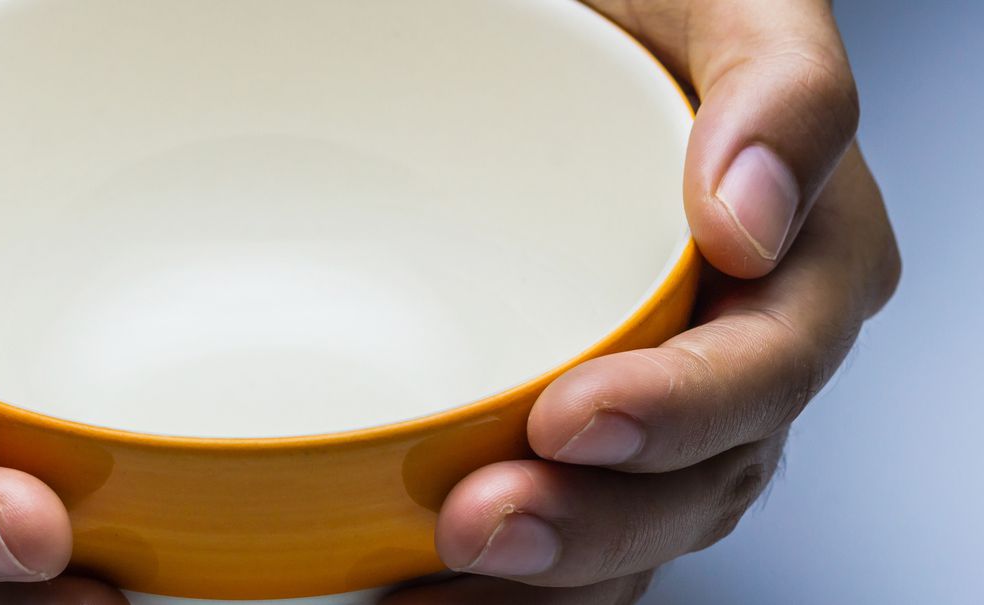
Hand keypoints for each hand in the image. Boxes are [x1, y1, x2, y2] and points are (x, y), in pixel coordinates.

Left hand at [389, 1, 900, 601]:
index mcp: (803, 260)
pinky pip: (577, 535)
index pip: (768, 367)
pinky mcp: (587, 428)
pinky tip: (423, 585)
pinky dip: (514, 587)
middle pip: (702, 479)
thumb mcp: (727, 4)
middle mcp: (743, 347)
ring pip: (636, 529)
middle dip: (598, 521)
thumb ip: (777, 87)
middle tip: (478, 519)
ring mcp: (666, 398)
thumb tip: (751, 217)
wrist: (550, 31)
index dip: (685, 412)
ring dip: (549, 575)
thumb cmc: (641, 12)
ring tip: (436, 571)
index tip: (570, 415)